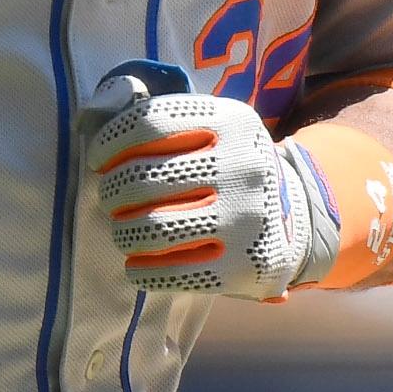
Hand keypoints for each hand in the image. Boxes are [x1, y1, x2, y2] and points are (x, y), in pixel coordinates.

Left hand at [83, 62, 336, 300]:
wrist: (299, 219)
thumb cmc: (234, 169)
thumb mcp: (218, 129)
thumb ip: (168, 121)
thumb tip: (93, 118)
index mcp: (233, 122)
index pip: (149, 122)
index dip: (110, 142)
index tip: (99, 159)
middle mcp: (242, 167)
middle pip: (141, 179)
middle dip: (112, 192)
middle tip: (112, 199)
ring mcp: (243, 220)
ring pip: (149, 228)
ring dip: (122, 231)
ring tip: (125, 230)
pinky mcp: (241, 268)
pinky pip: (166, 273)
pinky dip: (140, 269)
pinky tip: (140, 262)